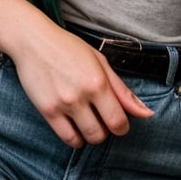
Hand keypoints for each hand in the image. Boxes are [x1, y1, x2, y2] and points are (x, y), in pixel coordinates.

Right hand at [12, 22, 153, 147]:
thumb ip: (122, 90)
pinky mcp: (47, 111)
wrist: (34, 41)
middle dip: (107, 130)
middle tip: (102, 118)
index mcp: (98, 81)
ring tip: (88, 120)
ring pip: (86, 139)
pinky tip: (75, 125)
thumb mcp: (100, 62)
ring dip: (91, 135)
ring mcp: (63, 104)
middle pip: (103, 134)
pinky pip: (67, 138)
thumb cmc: (69, 48)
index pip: (119, 121)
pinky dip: (75, 138)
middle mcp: (82, 95)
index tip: (119, 121)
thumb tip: (146, 113)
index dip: (122, 126)